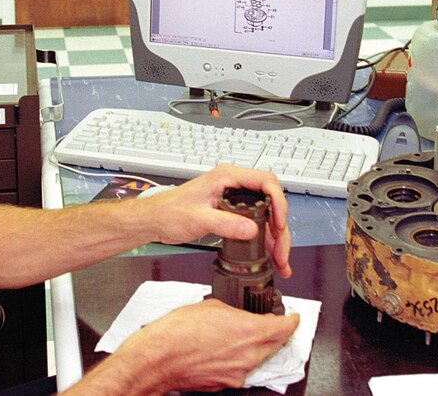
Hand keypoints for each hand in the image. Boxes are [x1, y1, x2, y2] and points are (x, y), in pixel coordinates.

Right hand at [111, 298, 300, 392]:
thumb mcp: (211, 306)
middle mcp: (249, 356)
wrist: (158, 358)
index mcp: (251, 332)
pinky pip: (238, 369)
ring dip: (251, 346)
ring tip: (232, 335)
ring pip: (256, 357)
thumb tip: (235, 315)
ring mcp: (238, 373)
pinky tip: (218, 349)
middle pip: (274, 344)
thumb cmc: (179, 332)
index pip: (285, 328)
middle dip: (273, 333)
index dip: (291, 320)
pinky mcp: (224, 384)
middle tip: (268, 323)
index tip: (292, 317)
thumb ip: (232, 312)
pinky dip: (234, 359)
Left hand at [138, 165, 292, 277]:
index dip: (279, 202)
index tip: (279, 223)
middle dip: (280, 229)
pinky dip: (266, 241)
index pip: (266, 181)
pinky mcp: (232, 213)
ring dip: (276, 239)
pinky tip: (271, 256)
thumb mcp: (198, 218)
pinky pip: (257, 224)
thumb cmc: (169, 211)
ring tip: (281, 261)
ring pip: (267, 216)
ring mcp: (235, 199)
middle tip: (282, 250)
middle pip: (272, 202)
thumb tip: (251, 229)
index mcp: (227, 177)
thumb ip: (226, 223)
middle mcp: (234, 186)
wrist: (155, 220)